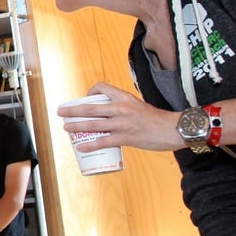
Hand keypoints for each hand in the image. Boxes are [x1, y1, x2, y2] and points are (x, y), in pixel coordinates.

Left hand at [57, 82, 180, 151]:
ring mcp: (122, 123)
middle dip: (72, 110)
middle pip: (90, 107)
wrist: (174, 129)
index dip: (90, 92)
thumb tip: (113, 114)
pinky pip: (103, 141)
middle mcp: (121, 108)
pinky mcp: (125, 138)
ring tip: (66, 128)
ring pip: (92, 124)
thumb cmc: (158, 119)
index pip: (102, 88)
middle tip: (61, 112)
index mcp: (125, 97)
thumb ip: (126, 108)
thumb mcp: (139, 106)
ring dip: (76, 126)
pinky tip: (81, 147)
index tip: (85, 98)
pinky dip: (89, 144)